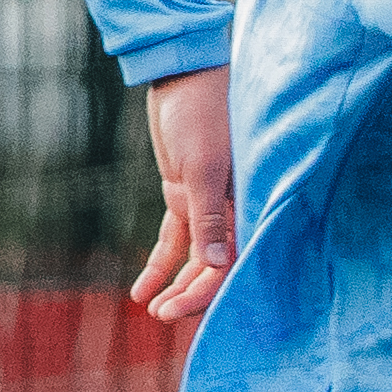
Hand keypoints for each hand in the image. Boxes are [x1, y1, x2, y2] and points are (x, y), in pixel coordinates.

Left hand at [131, 67, 237, 323]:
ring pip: (194, 258)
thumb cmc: (203, 114)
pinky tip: (141, 289)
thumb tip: (216, 267)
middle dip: (191, 295)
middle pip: (215, 268)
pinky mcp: (186, 195)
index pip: (235, 263)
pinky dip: (160, 263)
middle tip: (161, 315)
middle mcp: (233, 211)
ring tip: (152, 309)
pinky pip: (174, 239)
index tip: (177, 310)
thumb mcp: (203, 167)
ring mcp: (208, 205)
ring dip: (176, 284)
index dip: (209, 292)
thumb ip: (209, 218)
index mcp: (250, 204)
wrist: (184, 76)